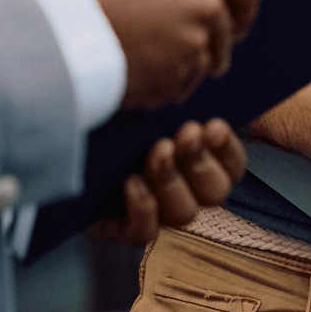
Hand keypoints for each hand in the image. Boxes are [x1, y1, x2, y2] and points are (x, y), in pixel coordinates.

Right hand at [46, 0, 262, 109]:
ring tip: (139, 58)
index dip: (240, 9)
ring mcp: (191, 41)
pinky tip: (128, 72)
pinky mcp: (170, 77)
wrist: (40, 12)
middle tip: (177, 47)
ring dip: (179, 67)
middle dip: (208, 43)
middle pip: (227, 33)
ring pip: (201, 65)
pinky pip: (175, 90)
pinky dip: (157, 88)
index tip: (234, 21)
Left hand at [88, 118, 247, 246]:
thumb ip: (188, 103)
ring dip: (173, 181)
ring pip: (184, 213)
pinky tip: (132, 181)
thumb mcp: (158, 108)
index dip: (228, 150)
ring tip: (158, 151)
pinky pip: (145, 232)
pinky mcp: (129, 230)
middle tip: (186, 134)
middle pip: (215, 193)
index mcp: (204, 164)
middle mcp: (187, 193)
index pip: (234, 169)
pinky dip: (143, 206)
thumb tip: (230, 79)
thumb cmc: (123, 121)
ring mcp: (160, 215)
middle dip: (201, 161)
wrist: (76, 143)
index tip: (212, 126)